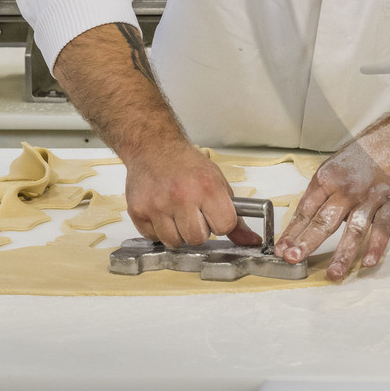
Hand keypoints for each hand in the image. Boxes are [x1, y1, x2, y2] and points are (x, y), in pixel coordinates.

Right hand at [123, 140, 257, 248]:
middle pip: (198, 239)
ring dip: (178, 233)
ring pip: (175, 242)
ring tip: (177, 213)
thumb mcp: (218, 183)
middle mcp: (182, 197)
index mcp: (207, 188)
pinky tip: (162, 213)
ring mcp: (157, 206)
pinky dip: (159, 231)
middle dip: (199, 231)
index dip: (222, 224)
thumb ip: (234, 215)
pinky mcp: (138, 212)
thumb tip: (251, 241)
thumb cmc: (187, 165)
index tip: (216, 216)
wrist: (154, 148)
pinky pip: (154, 238)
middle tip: (194, 214)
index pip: (225, 226)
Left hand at [275, 136, 389, 281]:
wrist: (389, 144)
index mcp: (327, 179)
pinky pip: (383, 227)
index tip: (282, 250)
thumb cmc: (356, 161)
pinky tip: (367, 261)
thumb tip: (298, 230)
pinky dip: (376, 245)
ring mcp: (370, 196)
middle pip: (325, 220)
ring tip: (334, 273)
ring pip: (355, 228)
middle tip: (294, 259)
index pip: (305, 210)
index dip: (292, 232)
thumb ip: (316, 198)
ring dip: (343, 253)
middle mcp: (348, 188)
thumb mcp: (329, 171)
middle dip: (308, 241)